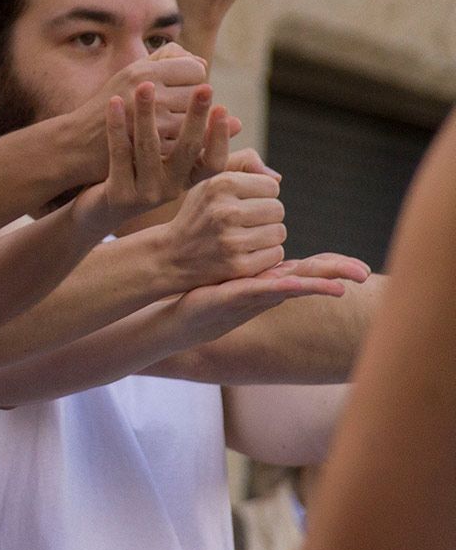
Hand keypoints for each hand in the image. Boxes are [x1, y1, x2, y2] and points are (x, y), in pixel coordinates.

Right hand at [66, 45, 213, 180]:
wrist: (79, 143)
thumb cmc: (111, 105)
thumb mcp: (130, 73)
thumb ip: (167, 59)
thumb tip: (203, 63)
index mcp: (143, 72)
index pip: (196, 69)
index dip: (193, 81)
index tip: (181, 90)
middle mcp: (147, 93)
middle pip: (200, 94)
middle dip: (194, 103)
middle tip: (177, 110)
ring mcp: (150, 123)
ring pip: (196, 120)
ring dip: (192, 125)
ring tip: (174, 126)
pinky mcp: (151, 149)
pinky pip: (187, 142)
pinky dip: (185, 144)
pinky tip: (172, 143)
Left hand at [71, 82, 216, 232]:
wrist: (100, 212)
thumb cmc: (140, 178)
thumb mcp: (170, 166)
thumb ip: (197, 145)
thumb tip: (237, 120)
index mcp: (187, 180)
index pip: (214, 162)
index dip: (220, 137)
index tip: (223, 107)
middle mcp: (171, 189)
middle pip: (187, 150)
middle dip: (196, 116)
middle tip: (205, 86)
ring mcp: (145, 194)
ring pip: (148, 147)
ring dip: (146, 113)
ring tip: (146, 85)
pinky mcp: (118, 194)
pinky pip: (119, 154)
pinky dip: (116, 126)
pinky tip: (113, 102)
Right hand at [156, 160, 287, 291]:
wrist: (171, 255)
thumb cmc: (198, 215)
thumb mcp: (210, 181)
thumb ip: (243, 164)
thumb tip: (277, 178)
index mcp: (220, 184)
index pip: (272, 186)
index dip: (260, 196)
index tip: (243, 204)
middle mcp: (226, 211)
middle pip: (278, 209)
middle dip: (265, 217)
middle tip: (243, 224)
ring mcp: (231, 240)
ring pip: (279, 232)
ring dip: (267, 237)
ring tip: (244, 238)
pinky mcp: (238, 265)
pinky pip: (275, 255)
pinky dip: (265, 256)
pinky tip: (245, 253)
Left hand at [172, 253, 369, 344]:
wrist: (185, 316)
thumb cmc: (214, 291)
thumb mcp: (244, 272)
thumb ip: (262, 255)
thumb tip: (272, 233)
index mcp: (276, 279)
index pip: (313, 271)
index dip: (337, 267)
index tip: (363, 269)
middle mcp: (272, 289)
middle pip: (310, 278)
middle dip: (337, 275)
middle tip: (364, 275)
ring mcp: (256, 294)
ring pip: (292, 287)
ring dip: (315, 287)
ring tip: (340, 287)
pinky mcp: (237, 294)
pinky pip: (262, 289)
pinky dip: (280, 287)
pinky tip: (294, 285)